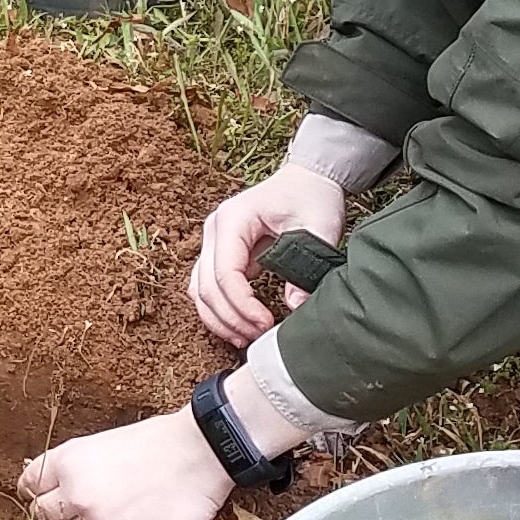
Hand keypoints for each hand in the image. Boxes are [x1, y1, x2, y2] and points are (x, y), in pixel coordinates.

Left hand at [23, 401, 238, 519]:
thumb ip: (76, 466)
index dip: (36, 489)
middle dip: (54, 511)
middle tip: (76, 506)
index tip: (44, 493)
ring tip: (112, 511)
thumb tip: (60, 483)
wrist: (199, 454)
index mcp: (68, 461)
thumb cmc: (157, 442)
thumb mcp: (104, 443)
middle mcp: (75, 493)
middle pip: (42, 514)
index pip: (28, 483)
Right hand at [189, 161, 349, 343]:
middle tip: (260, 336)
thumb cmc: (312, 197)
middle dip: (231, 318)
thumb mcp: (320, 227)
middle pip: (206, 286)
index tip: (266, 323)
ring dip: (219, 319)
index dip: (242, 305)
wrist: (307, 181)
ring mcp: (213, 242)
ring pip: (199, 291)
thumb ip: (307, 265)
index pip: (225, 272)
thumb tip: (295, 305)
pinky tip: (239, 327)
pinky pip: (206, 288)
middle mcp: (215, 229)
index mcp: (233, 218)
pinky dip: (218, 311)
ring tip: (247, 338)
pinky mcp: (219, 254)